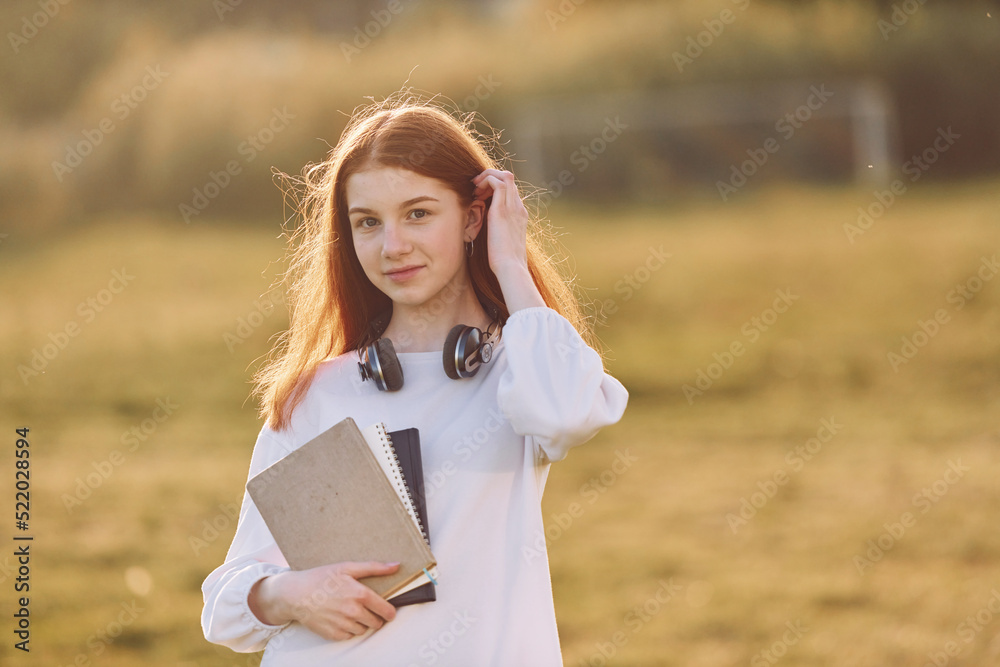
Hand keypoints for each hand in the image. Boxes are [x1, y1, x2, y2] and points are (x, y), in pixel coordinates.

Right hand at [250, 561, 399, 640]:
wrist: (295, 594)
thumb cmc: (320, 578)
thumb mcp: (347, 567)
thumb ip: (373, 568)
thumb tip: (395, 566)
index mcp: (359, 594)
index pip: (385, 609)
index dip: (390, 611)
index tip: (389, 612)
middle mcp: (353, 611)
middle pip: (376, 622)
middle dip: (375, 617)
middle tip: (367, 609)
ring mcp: (343, 624)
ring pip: (363, 630)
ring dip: (362, 623)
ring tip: (351, 612)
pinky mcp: (333, 634)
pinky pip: (350, 636)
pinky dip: (349, 629)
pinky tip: (342, 619)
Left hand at [472, 169, 529, 276]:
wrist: (510, 268)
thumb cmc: (504, 261)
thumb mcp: (503, 241)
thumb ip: (498, 231)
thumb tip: (488, 231)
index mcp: (519, 214)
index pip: (510, 189)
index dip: (495, 186)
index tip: (480, 195)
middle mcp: (518, 208)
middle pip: (509, 179)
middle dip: (491, 178)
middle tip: (476, 188)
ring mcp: (512, 207)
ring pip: (505, 176)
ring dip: (487, 177)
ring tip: (475, 187)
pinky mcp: (501, 210)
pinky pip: (497, 183)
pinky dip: (485, 182)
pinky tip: (476, 193)